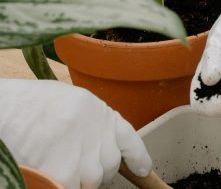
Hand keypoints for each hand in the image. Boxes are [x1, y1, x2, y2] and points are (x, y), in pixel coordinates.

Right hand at [0, 79, 151, 188]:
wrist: (3, 109)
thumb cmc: (29, 105)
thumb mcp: (69, 103)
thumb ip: (89, 123)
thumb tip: (98, 147)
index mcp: (99, 111)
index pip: (130, 139)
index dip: (139, 157)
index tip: (143, 169)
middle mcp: (97, 132)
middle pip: (110, 166)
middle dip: (94, 170)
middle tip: (70, 162)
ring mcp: (83, 154)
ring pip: (92, 181)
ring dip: (77, 180)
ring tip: (54, 163)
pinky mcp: (65, 173)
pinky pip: (72, 188)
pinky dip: (62, 185)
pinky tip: (50, 174)